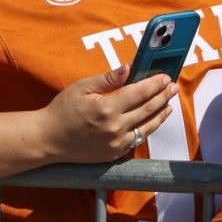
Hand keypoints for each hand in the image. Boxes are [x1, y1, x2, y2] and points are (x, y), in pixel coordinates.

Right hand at [37, 65, 177, 162]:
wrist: (48, 139)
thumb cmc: (63, 110)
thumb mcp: (81, 88)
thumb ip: (107, 79)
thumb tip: (128, 68)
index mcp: (107, 108)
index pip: (139, 93)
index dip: (154, 84)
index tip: (165, 77)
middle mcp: (115, 127)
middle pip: (148, 109)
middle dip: (163, 96)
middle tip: (173, 88)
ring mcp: (117, 143)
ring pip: (148, 127)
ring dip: (161, 114)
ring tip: (169, 104)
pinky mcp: (116, 154)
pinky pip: (137, 139)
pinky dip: (148, 128)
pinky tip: (154, 120)